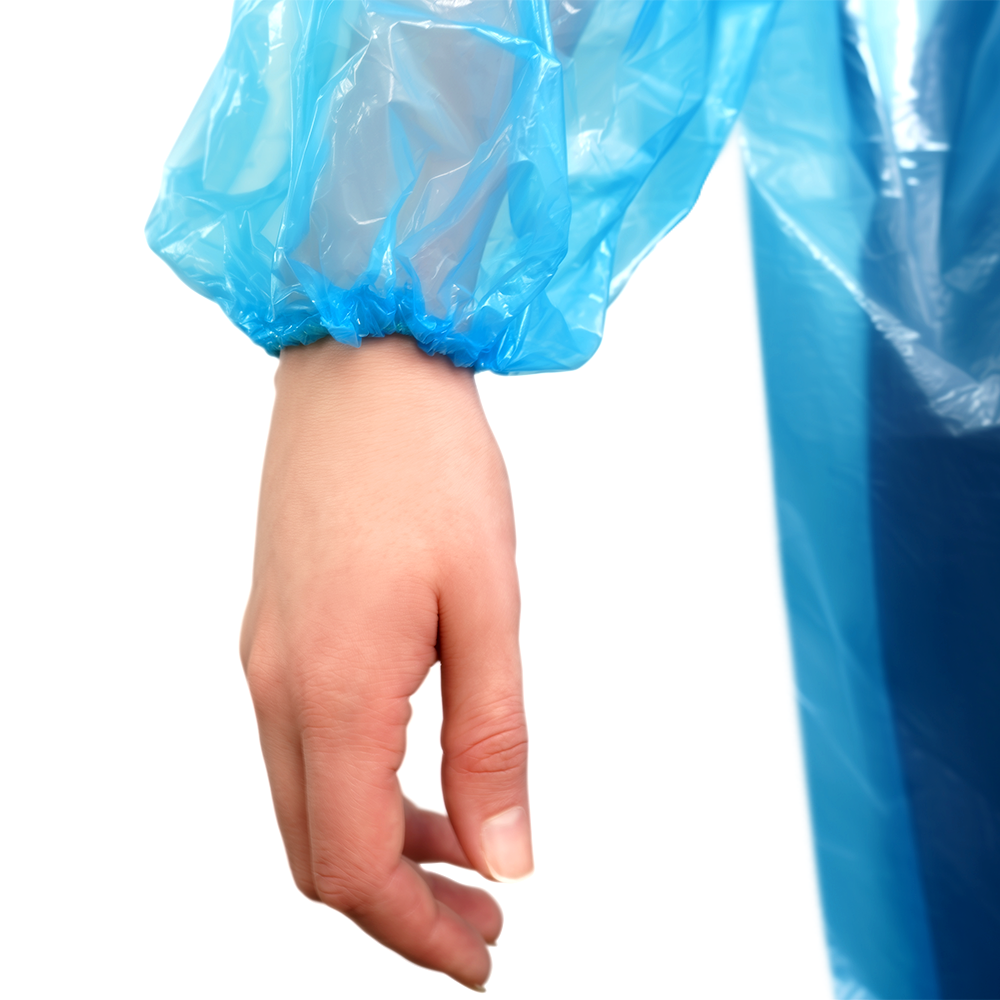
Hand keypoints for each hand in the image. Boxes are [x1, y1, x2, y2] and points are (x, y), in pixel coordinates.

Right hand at [240, 335, 531, 989]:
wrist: (364, 366)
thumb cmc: (429, 467)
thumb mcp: (486, 607)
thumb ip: (492, 741)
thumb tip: (505, 858)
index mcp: (333, 689)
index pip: (357, 865)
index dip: (418, 932)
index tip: (483, 957)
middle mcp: (278, 687)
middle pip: (320, 853)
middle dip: (400, 907)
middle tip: (484, 921)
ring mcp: (267, 660)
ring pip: (310, 805)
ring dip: (382, 851)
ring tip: (464, 859)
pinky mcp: (278, 633)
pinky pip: (307, 750)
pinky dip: (362, 794)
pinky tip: (421, 777)